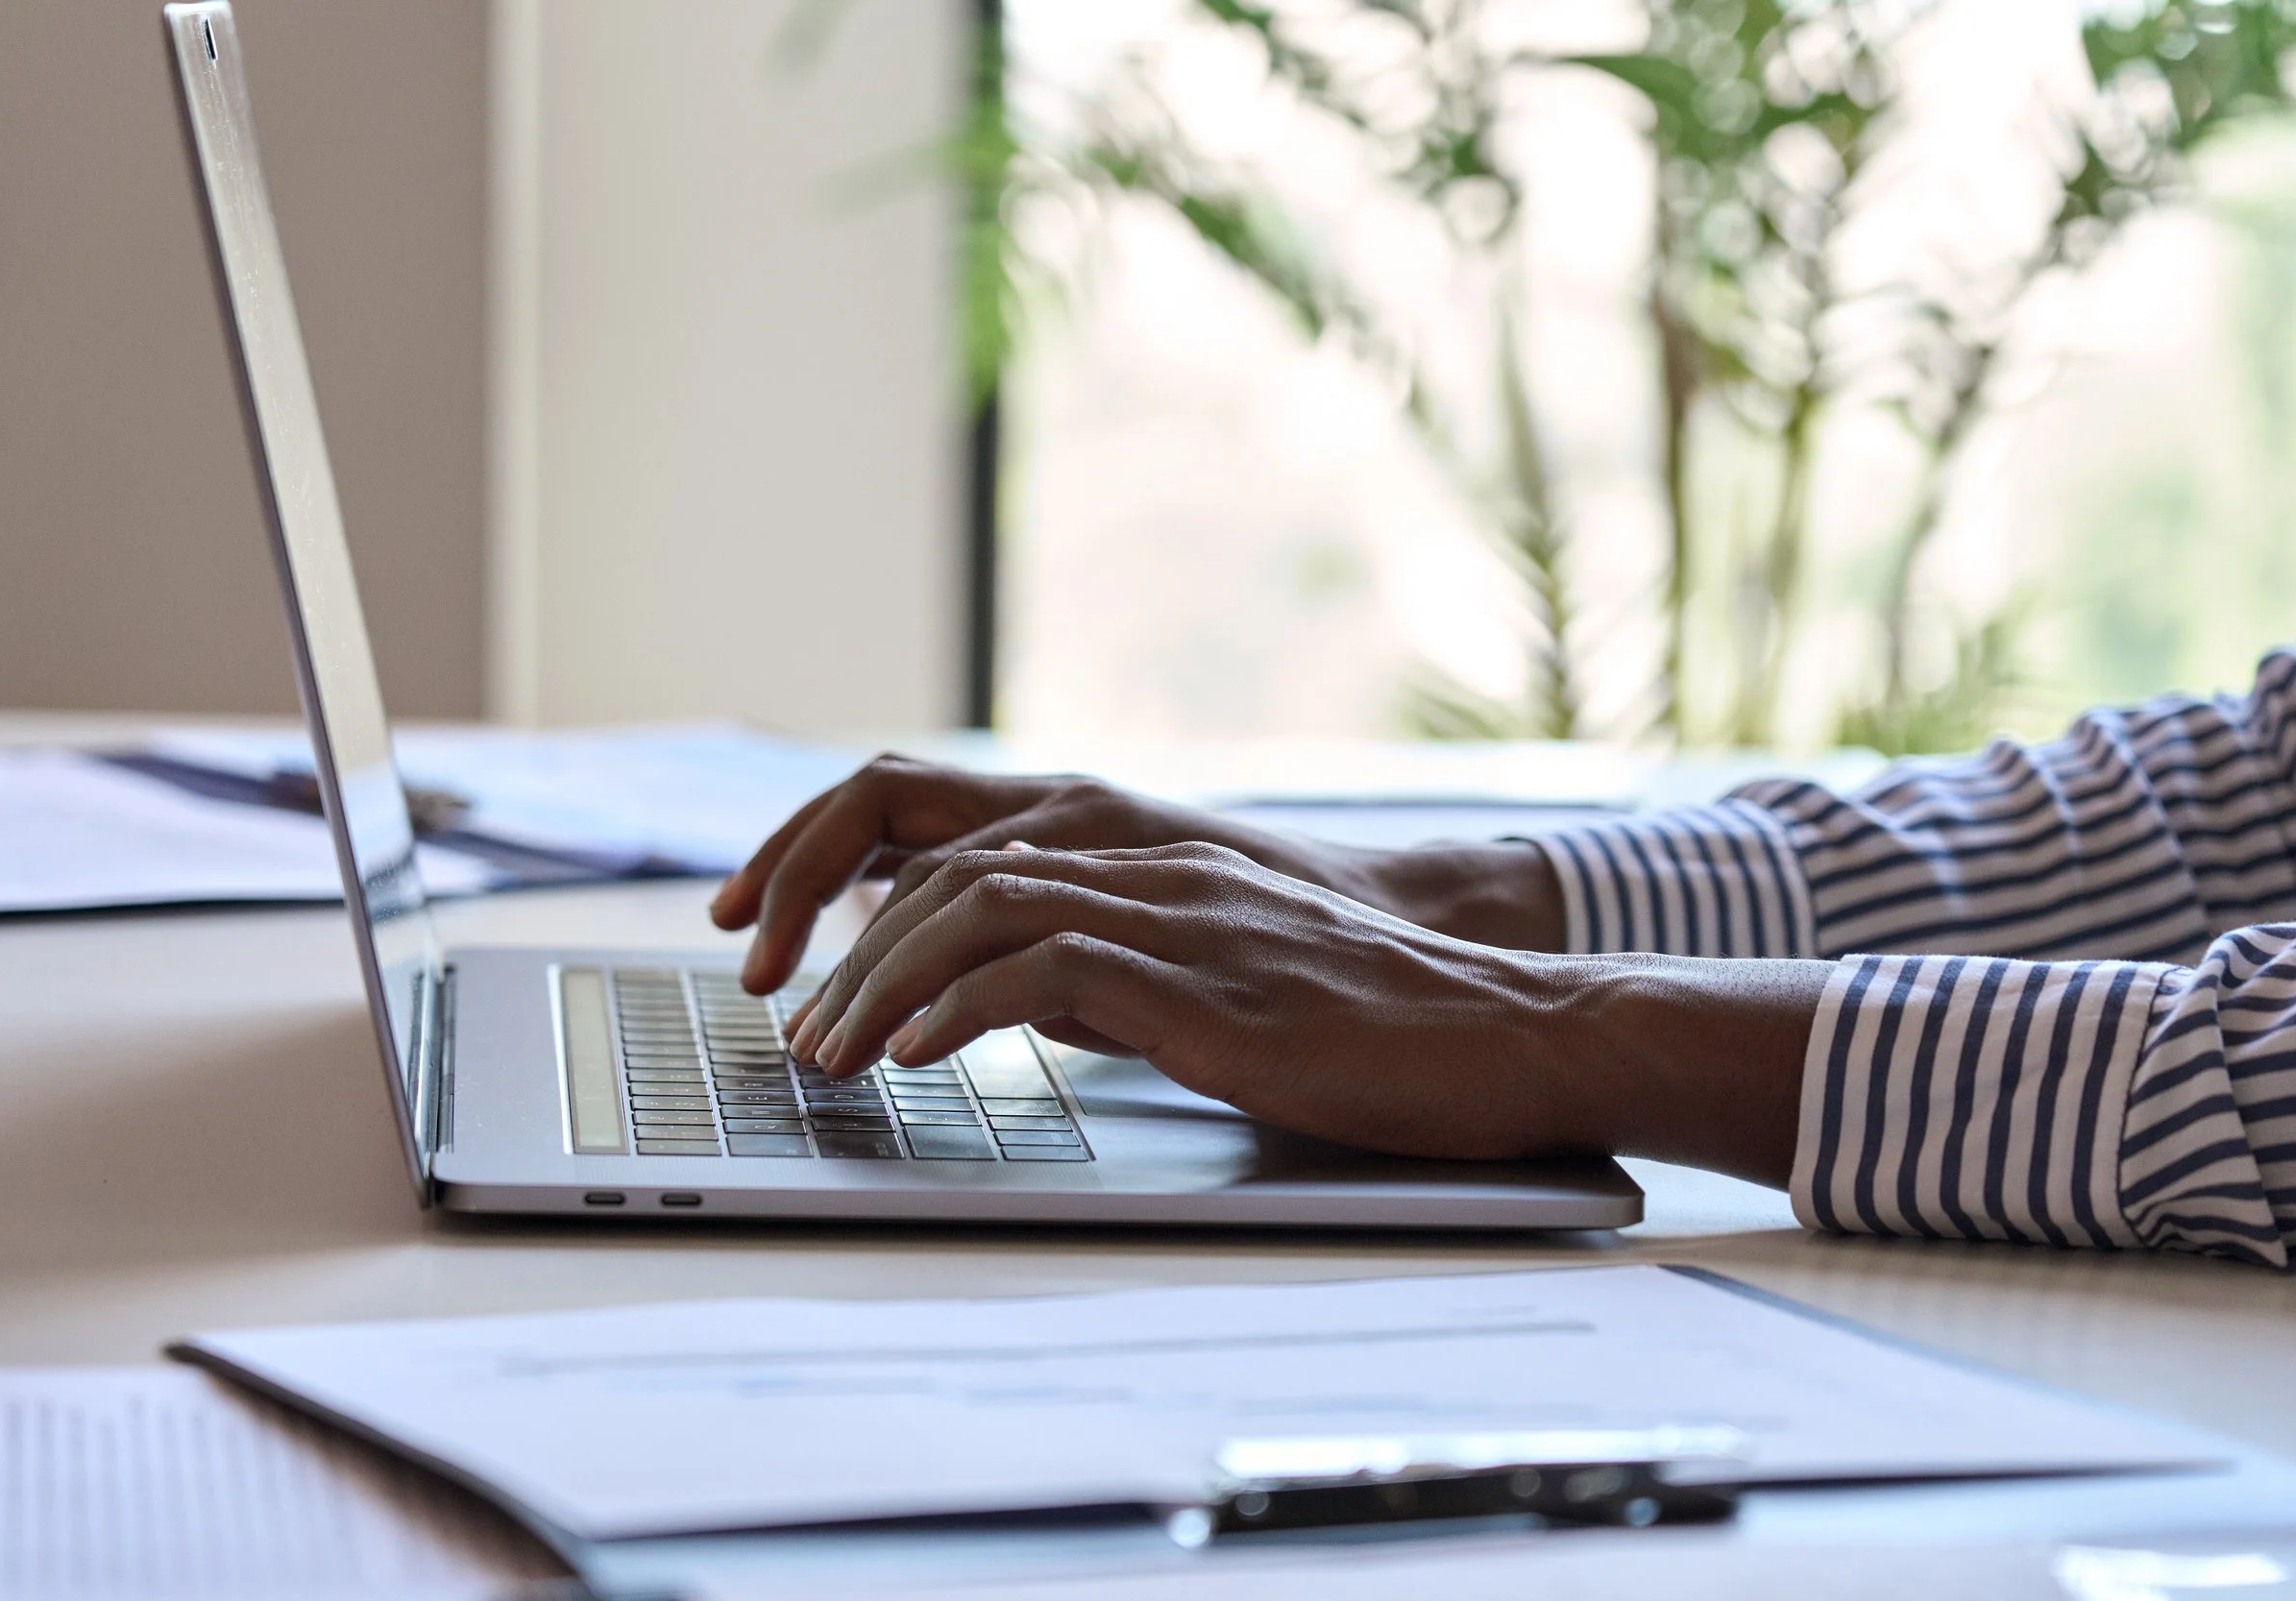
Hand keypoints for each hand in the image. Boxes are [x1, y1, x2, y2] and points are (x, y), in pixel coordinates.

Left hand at [710, 756, 1567, 993]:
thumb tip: (1020, 1003)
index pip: (968, 846)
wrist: (1508, 1029)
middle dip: (841, 940)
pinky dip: (958, 1007)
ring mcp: (1180, 917)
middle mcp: (1152, 869)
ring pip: (977, 906)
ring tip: (822, 1052)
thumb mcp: (1223, 984)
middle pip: (947, 865)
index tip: (798, 961)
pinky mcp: (1206, 984)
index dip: (862, 891)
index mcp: (1151, 864)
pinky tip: (910, 1057)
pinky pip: (1049, 970)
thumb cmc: (1376, 1025)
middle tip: (786, 1024)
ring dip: (876, 979)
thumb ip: (1122, 973)